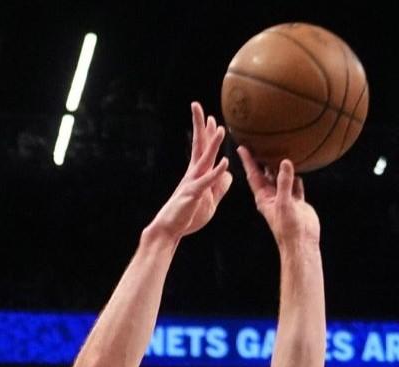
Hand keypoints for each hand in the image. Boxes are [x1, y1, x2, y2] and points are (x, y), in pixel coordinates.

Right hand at [146, 103, 233, 240]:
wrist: (171, 228)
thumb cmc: (188, 215)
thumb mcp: (210, 199)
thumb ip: (219, 186)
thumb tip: (228, 172)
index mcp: (197, 174)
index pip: (203, 150)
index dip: (208, 134)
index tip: (212, 119)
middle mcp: (193, 174)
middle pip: (199, 146)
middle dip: (200, 127)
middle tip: (199, 107)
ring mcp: (193, 182)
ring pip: (204, 159)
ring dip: (213, 144)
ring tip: (220, 129)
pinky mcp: (194, 194)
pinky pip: (207, 182)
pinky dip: (216, 172)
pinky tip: (224, 163)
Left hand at [237, 148, 321, 248]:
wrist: (302, 242)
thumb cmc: (287, 227)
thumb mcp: (284, 203)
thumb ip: (284, 182)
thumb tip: (285, 162)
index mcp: (263, 196)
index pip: (253, 175)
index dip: (248, 161)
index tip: (241, 147)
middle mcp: (272, 195)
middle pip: (266, 173)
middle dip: (262, 159)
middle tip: (259, 141)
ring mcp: (285, 198)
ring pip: (281, 177)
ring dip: (280, 165)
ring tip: (279, 149)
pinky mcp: (297, 201)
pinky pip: (295, 184)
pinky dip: (296, 175)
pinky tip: (298, 166)